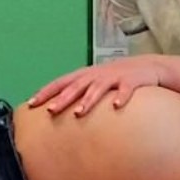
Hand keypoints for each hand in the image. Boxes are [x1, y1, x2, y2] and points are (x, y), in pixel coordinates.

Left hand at [27, 56, 165, 115]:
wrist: (148, 66)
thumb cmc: (116, 78)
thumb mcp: (95, 82)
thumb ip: (78, 92)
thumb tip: (55, 109)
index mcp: (85, 76)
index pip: (61, 82)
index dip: (46, 92)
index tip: (31, 103)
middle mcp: (97, 75)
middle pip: (76, 86)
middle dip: (63, 98)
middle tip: (50, 110)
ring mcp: (114, 76)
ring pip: (98, 88)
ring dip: (88, 100)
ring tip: (78, 112)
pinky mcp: (132, 81)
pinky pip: (126, 89)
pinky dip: (121, 97)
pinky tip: (116, 106)